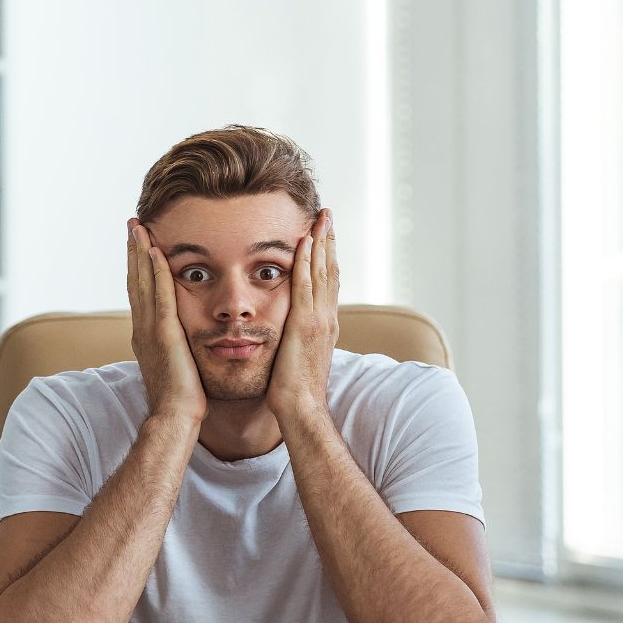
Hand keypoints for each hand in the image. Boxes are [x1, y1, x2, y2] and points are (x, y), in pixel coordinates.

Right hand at [126, 219, 206, 423]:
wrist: (176, 418)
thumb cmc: (181, 398)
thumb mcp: (175, 365)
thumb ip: (174, 347)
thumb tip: (181, 340)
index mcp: (145, 334)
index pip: (139, 292)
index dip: (136, 266)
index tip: (138, 243)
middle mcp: (142, 328)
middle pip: (135, 280)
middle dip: (133, 251)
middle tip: (132, 224)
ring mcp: (150, 331)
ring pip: (143, 282)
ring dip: (140, 253)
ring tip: (139, 227)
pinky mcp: (164, 334)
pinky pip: (160, 296)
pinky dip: (155, 273)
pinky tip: (155, 252)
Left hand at [266, 209, 338, 419]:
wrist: (302, 409)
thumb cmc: (296, 391)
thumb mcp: (300, 357)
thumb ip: (299, 339)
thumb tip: (292, 332)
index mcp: (325, 324)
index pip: (328, 282)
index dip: (327, 256)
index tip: (324, 234)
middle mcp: (327, 317)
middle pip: (330, 270)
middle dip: (328, 240)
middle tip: (326, 213)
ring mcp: (319, 319)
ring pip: (321, 271)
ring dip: (321, 242)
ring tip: (320, 217)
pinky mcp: (305, 324)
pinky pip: (305, 285)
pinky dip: (306, 261)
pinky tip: (304, 241)